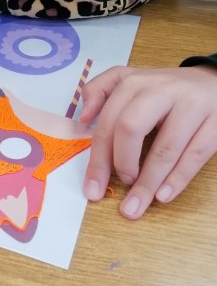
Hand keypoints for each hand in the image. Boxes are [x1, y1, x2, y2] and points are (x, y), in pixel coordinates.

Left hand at [80, 65, 216, 218]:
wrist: (212, 81)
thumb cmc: (164, 89)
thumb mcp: (130, 79)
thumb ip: (99, 90)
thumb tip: (82, 119)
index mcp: (135, 82)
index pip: (110, 121)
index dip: (99, 157)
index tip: (92, 187)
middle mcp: (161, 90)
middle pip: (131, 127)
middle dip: (121, 163)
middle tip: (120, 185)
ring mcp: (191, 105)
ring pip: (165, 148)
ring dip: (148, 182)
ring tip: (136, 206)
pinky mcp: (216, 121)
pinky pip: (195, 155)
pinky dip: (177, 179)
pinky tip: (163, 196)